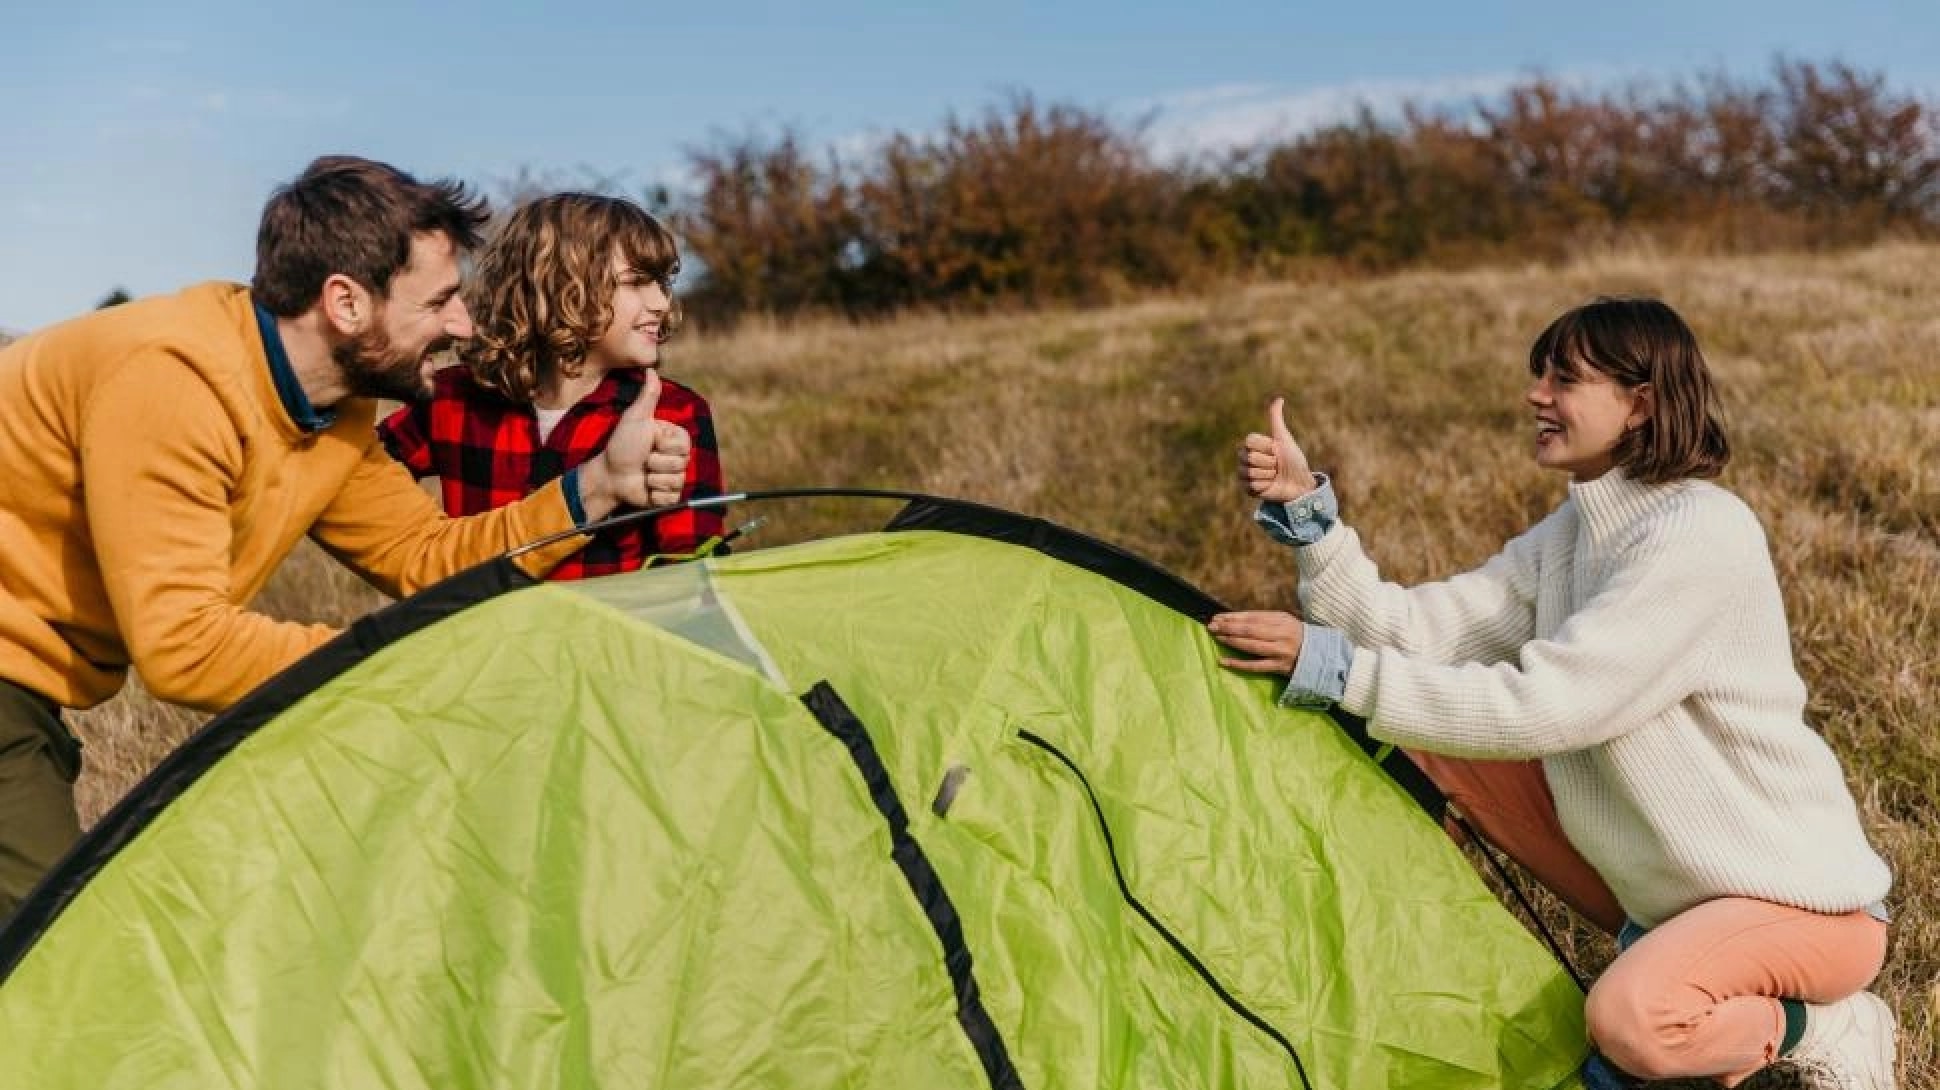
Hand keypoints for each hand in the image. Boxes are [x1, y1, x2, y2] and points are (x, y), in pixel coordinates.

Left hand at [578, 371, 691, 518]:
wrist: (610, 474)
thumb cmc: (621, 444)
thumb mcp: (635, 418)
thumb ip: (647, 396)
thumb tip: (651, 369)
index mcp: (674, 439)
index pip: (684, 444)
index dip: (664, 445)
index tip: (650, 441)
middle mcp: (677, 458)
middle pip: (681, 463)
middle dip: (656, 462)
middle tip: (643, 458)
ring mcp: (674, 478)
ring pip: (676, 480)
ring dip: (654, 478)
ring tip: (643, 473)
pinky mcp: (669, 497)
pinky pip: (671, 497)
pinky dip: (655, 493)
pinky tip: (646, 487)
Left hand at [1206, 610, 1304, 674]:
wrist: (1322, 656)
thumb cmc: (1297, 637)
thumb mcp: (1285, 623)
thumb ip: (1265, 620)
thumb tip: (1236, 619)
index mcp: (1282, 620)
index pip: (1252, 617)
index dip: (1233, 617)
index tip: (1218, 617)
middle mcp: (1282, 634)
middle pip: (1250, 629)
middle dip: (1229, 626)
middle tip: (1211, 625)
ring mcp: (1280, 651)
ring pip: (1251, 645)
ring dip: (1232, 641)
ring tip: (1217, 637)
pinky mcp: (1279, 667)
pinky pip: (1255, 666)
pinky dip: (1238, 664)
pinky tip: (1224, 661)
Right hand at [1237, 397, 1316, 502]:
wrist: (1299, 482)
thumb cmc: (1293, 459)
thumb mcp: (1284, 438)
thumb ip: (1276, 419)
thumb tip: (1279, 398)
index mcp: (1252, 446)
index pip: (1249, 441)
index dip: (1266, 447)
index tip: (1276, 450)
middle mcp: (1245, 458)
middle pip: (1248, 457)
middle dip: (1268, 462)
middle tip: (1276, 465)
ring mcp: (1245, 474)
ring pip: (1248, 472)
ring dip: (1267, 475)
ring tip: (1274, 475)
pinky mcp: (1247, 489)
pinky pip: (1250, 485)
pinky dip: (1264, 486)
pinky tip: (1269, 485)